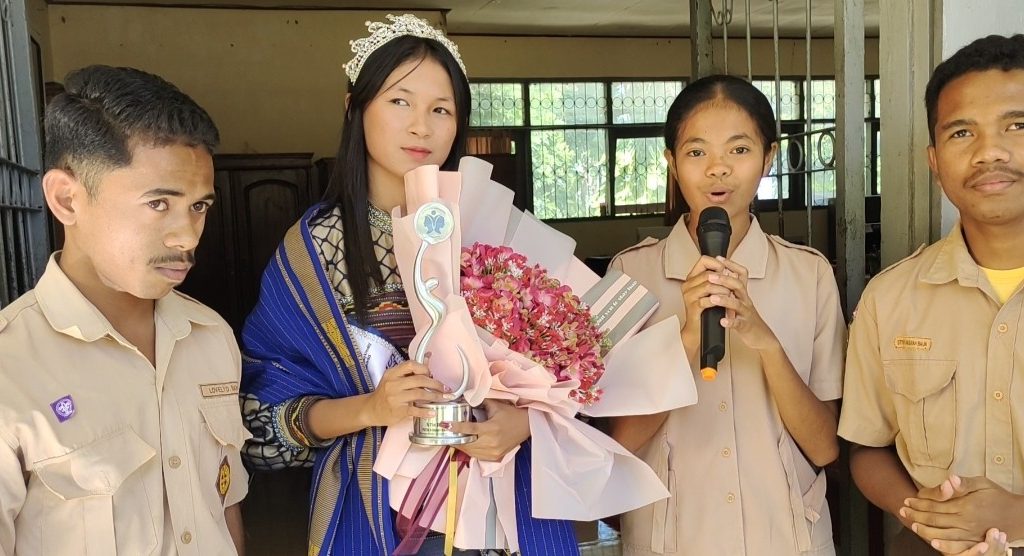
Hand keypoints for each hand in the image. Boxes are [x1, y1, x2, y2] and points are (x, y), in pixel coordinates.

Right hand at [366, 361, 451, 426]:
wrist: (371, 409)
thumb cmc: (385, 393)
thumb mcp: (394, 378)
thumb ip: (411, 371)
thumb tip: (429, 357)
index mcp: (393, 373)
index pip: (411, 365)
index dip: (424, 368)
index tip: (432, 374)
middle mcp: (393, 384)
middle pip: (418, 380)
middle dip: (435, 384)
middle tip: (445, 388)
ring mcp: (395, 398)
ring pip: (419, 394)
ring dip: (434, 396)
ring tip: (444, 398)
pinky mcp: (397, 411)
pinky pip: (414, 410)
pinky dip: (425, 411)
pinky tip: (433, 412)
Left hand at [446, 399, 529, 461]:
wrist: (526, 426)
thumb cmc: (511, 414)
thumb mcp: (496, 405)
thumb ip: (480, 402)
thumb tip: (465, 398)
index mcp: (491, 428)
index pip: (469, 429)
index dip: (456, 427)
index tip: (444, 425)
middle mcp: (492, 442)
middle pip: (467, 443)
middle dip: (454, 439)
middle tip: (443, 433)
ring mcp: (494, 452)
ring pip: (470, 452)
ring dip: (460, 446)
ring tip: (450, 439)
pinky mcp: (495, 457)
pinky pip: (477, 456)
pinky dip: (469, 451)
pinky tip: (464, 445)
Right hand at [679, 255, 732, 355]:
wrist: (698, 329)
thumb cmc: (706, 309)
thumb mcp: (712, 290)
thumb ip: (717, 276)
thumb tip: (727, 265)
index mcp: (692, 278)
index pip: (703, 260)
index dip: (717, 264)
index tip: (725, 270)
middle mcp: (688, 285)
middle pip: (708, 274)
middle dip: (724, 280)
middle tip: (731, 286)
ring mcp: (689, 296)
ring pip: (708, 285)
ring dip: (723, 290)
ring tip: (730, 295)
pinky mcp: (693, 307)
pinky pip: (708, 300)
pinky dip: (719, 301)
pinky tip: (724, 304)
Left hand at [704, 256, 778, 351]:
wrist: (760, 335)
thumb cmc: (746, 317)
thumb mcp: (739, 300)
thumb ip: (730, 289)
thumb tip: (718, 275)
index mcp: (742, 293)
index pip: (740, 275)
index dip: (731, 265)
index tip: (718, 259)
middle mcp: (745, 300)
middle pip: (738, 286)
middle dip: (724, 280)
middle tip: (711, 276)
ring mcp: (746, 313)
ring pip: (738, 304)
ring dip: (725, 300)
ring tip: (713, 298)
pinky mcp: (746, 326)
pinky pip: (739, 323)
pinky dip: (731, 322)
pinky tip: (722, 321)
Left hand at [902, 475, 1022, 552]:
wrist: (1016, 516)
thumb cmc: (997, 496)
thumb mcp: (982, 484)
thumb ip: (964, 484)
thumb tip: (949, 479)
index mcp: (965, 505)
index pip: (935, 503)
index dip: (920, 502)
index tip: (908, 499)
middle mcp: (966, 521)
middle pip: (934, 518)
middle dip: (916, 514)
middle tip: (902, 510)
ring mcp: (969, 534)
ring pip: (940, 533)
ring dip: (923, 528)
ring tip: (911, 523)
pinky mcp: (973, 542)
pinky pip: (955, 546)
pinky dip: (942, 545)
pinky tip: (932, 542)